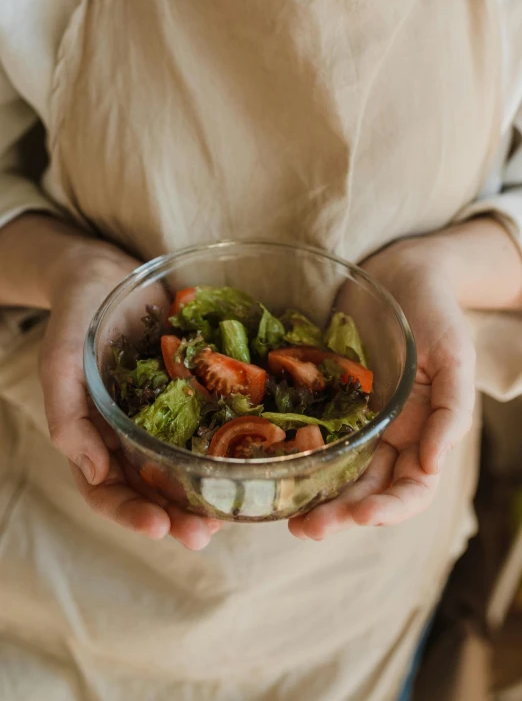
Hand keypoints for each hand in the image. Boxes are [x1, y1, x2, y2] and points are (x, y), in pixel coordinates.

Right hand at [39, 238, 220, 548]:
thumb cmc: (78, 315)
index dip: (130, 513)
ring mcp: (164, 417)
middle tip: (204, 534)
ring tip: (230, 513)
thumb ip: (67, 414)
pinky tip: (251, 457)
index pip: (107, 490)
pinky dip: (227, 446)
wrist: (109, 272)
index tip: (160, 526)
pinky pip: (211, 425)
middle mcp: (130, 437)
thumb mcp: (61, 360)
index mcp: (94, 438)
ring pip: (184, 467)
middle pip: (151, 490)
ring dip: (204, 494)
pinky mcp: (194, 394)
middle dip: (176, 516)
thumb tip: (96, 473)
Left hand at [289, 237, 475, 539]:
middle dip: (341, 514)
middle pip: (367, 490)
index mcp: (423, 434)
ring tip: (287, 517)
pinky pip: (309, 432)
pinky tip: (273, 467)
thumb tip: (433, 464)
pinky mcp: (324, 399)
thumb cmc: (436, 314)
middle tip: (307, 529)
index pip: (410, 488)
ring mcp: (354, 420)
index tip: (361, 516)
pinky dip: (295, 455)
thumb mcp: (453, 359)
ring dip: (315, 498)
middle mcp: (387, 436)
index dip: (389, 508)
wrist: (401, 274)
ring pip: (335, 472)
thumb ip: (451, 411)